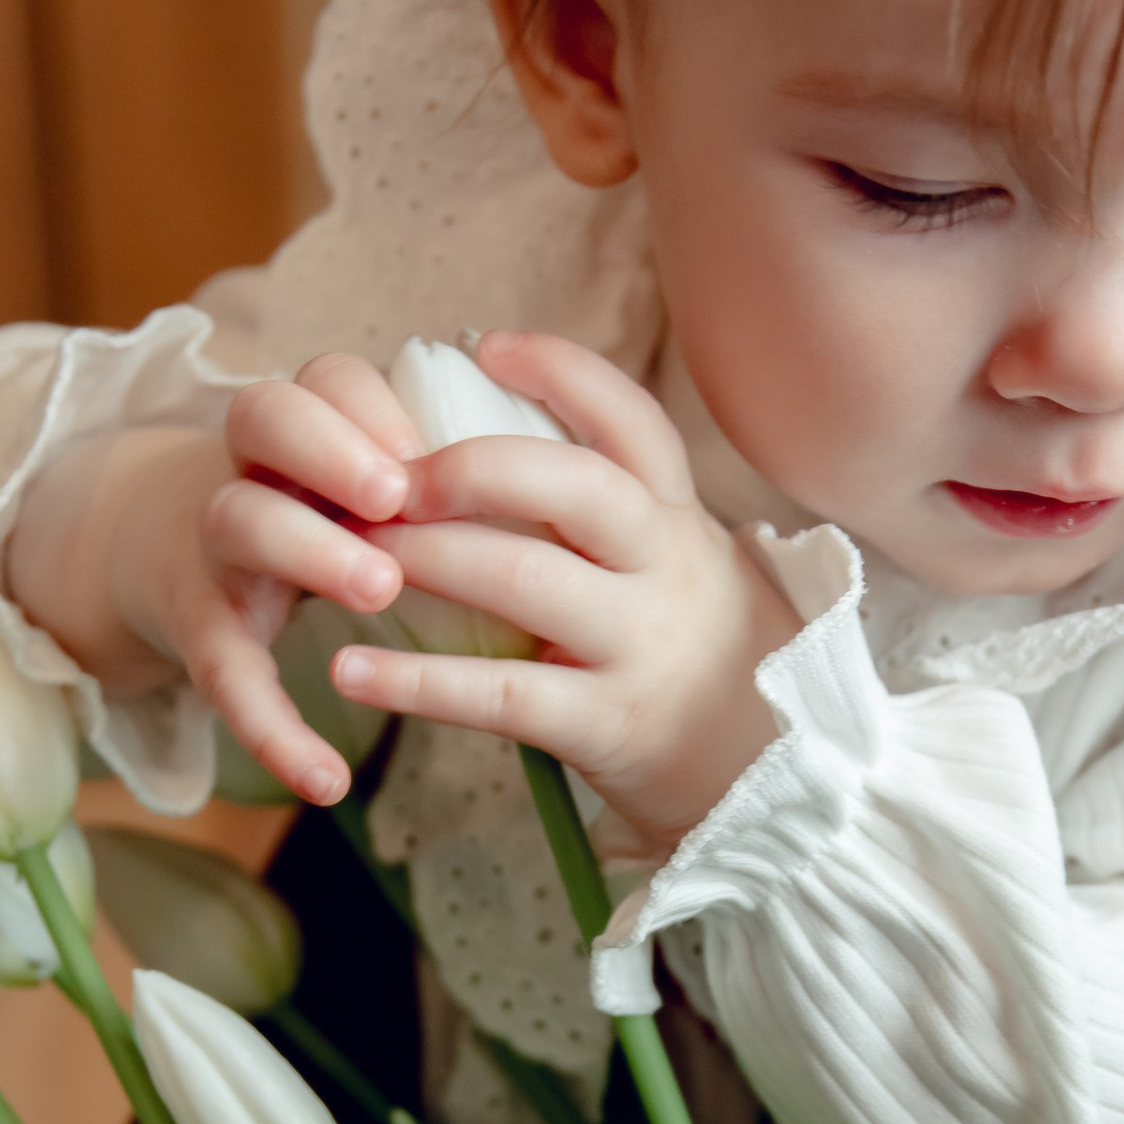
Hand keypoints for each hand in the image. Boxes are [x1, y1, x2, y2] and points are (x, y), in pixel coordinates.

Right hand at [4, 356, 419, 805]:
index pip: (326, 378)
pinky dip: (274, 729)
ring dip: (310, 549)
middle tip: (396, 496)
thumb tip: (548, 491)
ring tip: (380, 589)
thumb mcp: (342, 476)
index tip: (424, 447)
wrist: (151, 547)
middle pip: (265, 419)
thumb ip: (419, 475)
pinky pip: (227, 674)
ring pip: (240, 522)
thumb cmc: (296, 510)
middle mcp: (251, 468)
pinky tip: (325, 781)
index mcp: (302, 425)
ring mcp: (215, 544)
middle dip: (333, 450)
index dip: (371, 404)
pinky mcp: (198, 626)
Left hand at [330, 332, 798, 854]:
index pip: (631, 421)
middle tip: (390, 477)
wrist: (773, 777)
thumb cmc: (695, 656)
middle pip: (574, 486)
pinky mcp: (607, 725)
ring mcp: (639, 646)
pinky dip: (416, 681)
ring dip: (427, 557)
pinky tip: (351, 669)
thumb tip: (491, 436)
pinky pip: (499, 695)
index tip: (485, 345)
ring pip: (526, 579)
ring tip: (349, 552)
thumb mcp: (680, 566)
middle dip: (471, 468)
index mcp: (678, 519)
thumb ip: (613, 513)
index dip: (561, 373)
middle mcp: (666, 569)